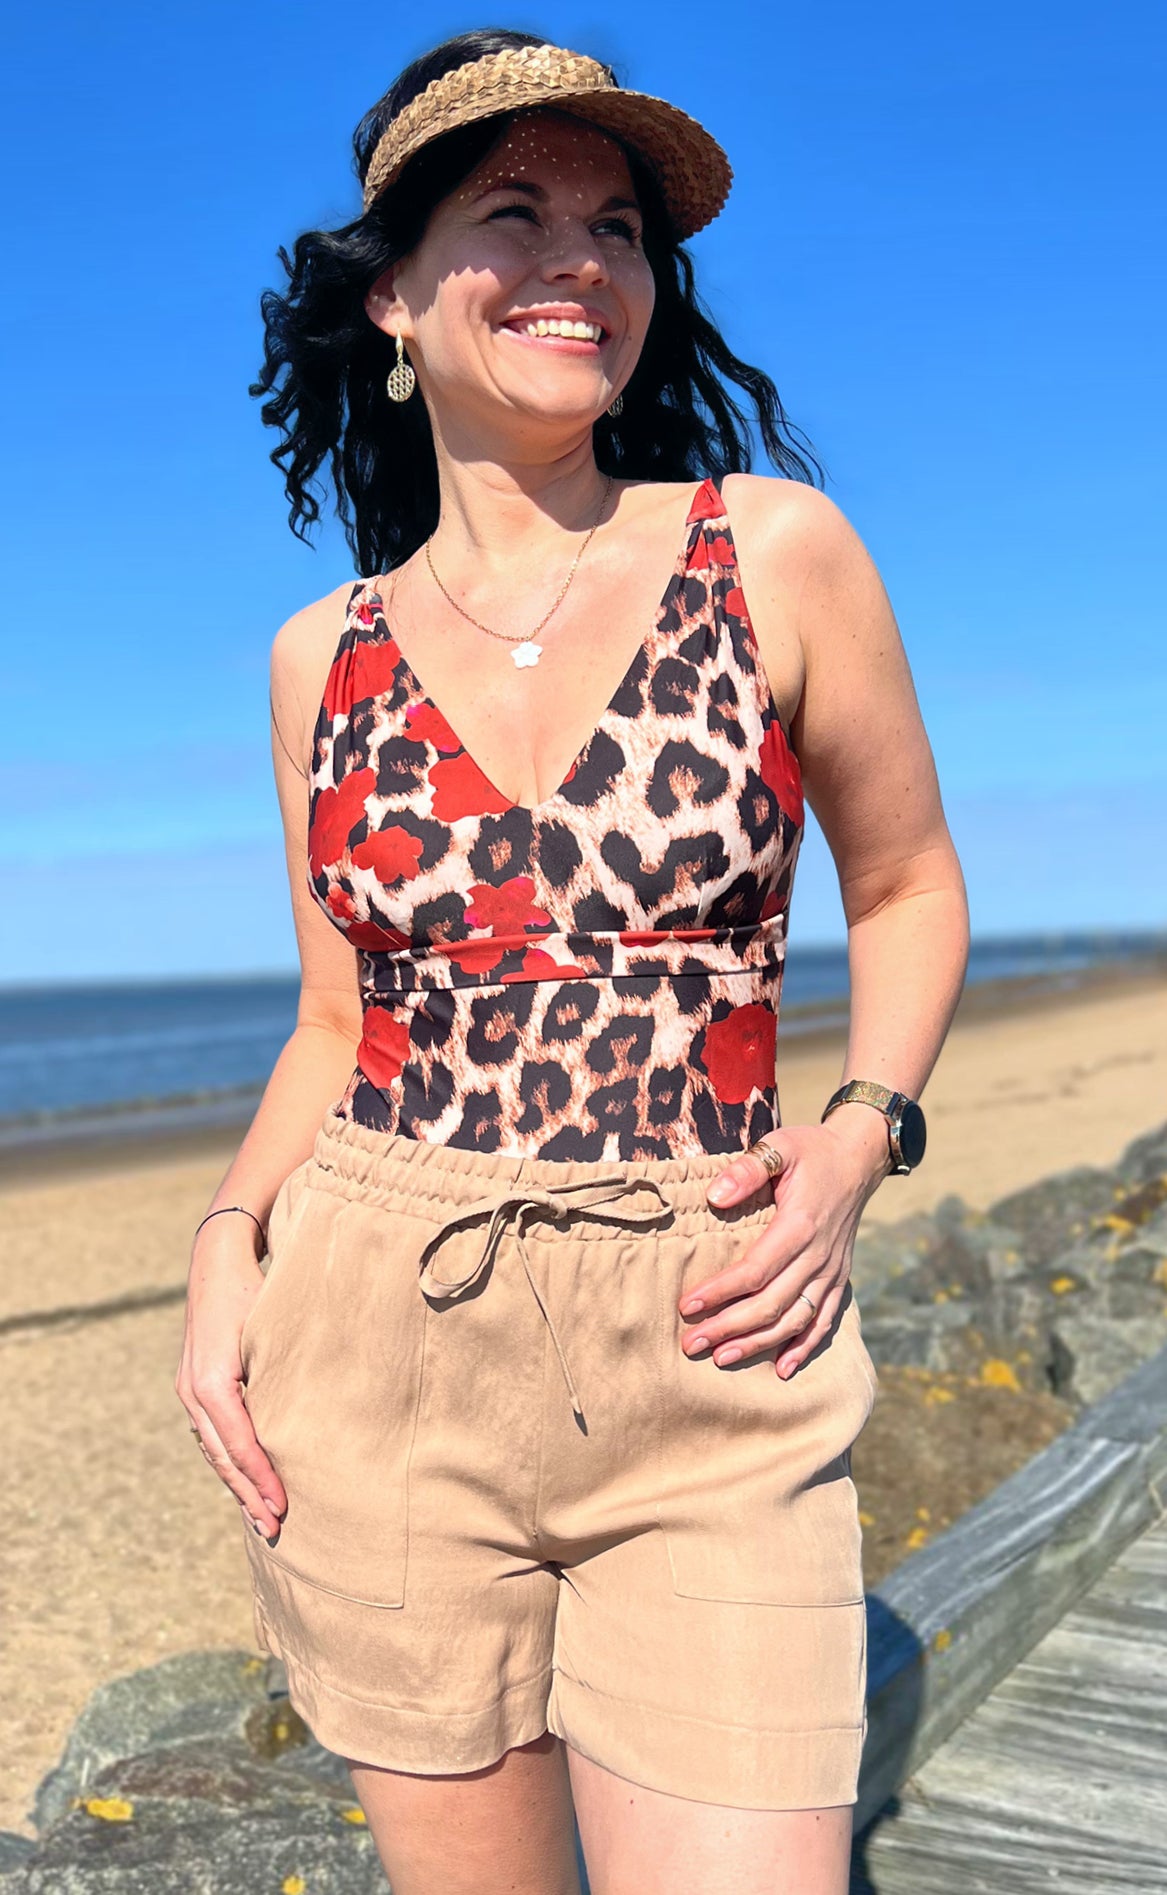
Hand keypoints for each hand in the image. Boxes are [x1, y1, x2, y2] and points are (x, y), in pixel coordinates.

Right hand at [175, 1220, 287, 1540]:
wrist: (218, 1257)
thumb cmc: (254, 1287)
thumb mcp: (271, 1327)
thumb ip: (285, 1372)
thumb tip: (314, 1416)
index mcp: (212, 1382)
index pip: (240, 1443)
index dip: (262, 1478)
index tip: (284, 1506)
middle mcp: (194, 1391)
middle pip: (223, 1457)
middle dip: (248, 1495)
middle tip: (274, 1528)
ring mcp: (189, 1390)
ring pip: (214, 1450)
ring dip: (237, 1485)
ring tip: (260, 1516)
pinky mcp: (195, 1385)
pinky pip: (211, 1434)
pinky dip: (228, 1461)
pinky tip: (244, 1481)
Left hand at [680, 1114, 890, 1377]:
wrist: (858, 1158)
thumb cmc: (811, 1151)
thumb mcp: (779, 1146)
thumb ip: (747, 1169)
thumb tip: (714, 1197)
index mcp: (800, 1225)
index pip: (755, 1270)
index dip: (720, 1292)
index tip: (687, 1305)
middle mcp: (818, 1255)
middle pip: (771, 1303)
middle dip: (729, 1327)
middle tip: (692, 1343)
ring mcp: (832, 1270)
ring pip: (795, 1319)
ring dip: (759, 1343)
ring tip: (723, 1357)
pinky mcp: (840, 1278)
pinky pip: (825, 1320)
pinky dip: (804, 1347)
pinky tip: (782, 1369)